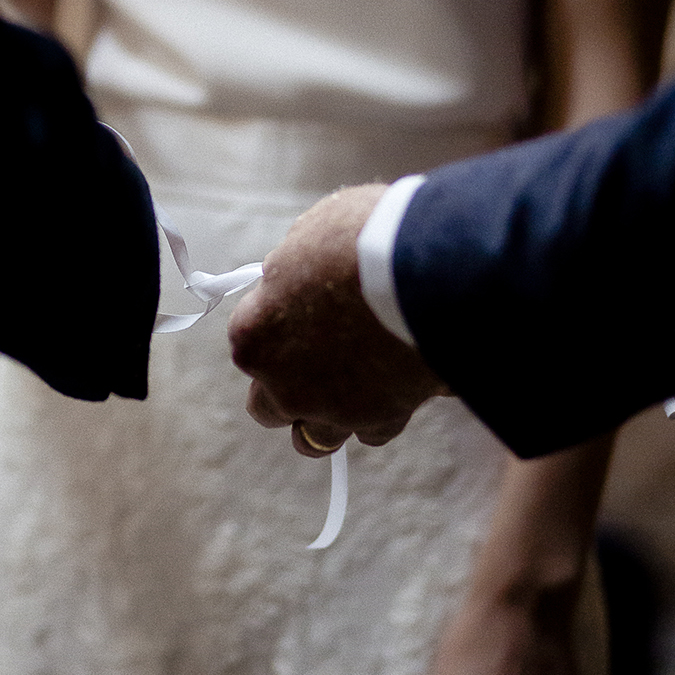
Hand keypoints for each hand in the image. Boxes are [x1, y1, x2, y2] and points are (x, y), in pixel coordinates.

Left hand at [228, 185, 445, 450]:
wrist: (424, 266)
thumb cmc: (359, 238)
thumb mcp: (308, 236)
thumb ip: (291, 271)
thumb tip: (293, 277)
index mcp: (253, 334)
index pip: (250, 342)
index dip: (278, 325)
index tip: (304, 308)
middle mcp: (282, 383)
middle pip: (267, 406)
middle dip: (286, 386)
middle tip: (318, 356)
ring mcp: (331, 408)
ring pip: (313, 437)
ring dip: (324, 416)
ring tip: (352, 385)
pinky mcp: (382, 419)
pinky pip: (371, 432)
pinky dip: (379, 414)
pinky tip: (394, 385)